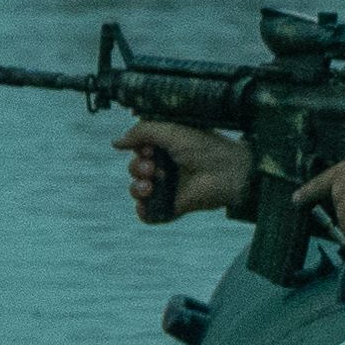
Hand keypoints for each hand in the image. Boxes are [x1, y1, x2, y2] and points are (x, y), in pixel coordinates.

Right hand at [116, 121, 251, 223]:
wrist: (228, 171)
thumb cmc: (205, 147)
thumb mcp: (171, 130)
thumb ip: (142, 131)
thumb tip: (116, 142)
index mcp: (167, 147)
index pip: (139, 149)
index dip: (138, 150)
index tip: (148, 149)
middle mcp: (167, 166)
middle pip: (135, 169)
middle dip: (136, 168)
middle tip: (152, 167)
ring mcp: (170, 187)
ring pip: (138, 190)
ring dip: (137, 187)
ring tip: (149, 184)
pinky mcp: (174, 206)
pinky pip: (150, 213)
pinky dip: (143, 211)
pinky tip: (146, 203)